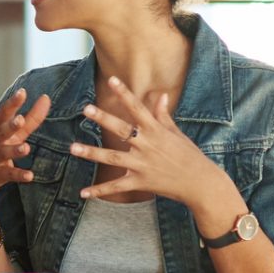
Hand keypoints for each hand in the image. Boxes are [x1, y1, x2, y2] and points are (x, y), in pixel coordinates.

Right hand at [0, 88, 50, 198]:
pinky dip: (19, 175)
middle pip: (2, 132)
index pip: (5, 113)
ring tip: (26, 148)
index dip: (13, 103)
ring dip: (15, 150)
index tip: (22, 92)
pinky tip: (30, 176)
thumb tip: (47, 98)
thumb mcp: (10, 131)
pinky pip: (9, 174)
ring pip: (4, 153)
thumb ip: (31, 117)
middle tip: (19, 120)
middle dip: (10, 126)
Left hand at [74, 78, 236, 211]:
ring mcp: (143, 165)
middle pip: (122, 130)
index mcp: (156, 131)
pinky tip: (83, 193)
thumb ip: (163, 115)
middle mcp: (147, 146)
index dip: (125, 93)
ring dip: (92, 153)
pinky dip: (99, 191)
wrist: (201, 183)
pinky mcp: (141, 183)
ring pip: (113, 158)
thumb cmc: (189, 155)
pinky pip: (117, 187)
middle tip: (86, 109)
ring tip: (72, 148)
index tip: (111, 80)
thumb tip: (161, 94)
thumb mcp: (176, 133)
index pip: (137, 107)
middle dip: (104, 119)